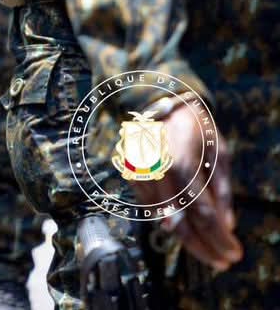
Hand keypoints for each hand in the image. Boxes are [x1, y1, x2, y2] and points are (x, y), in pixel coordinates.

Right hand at [141, 105, 240, 270]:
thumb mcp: (218, 151)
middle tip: (222, 262)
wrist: (156, 103)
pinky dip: (170, 224)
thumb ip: (221, 188)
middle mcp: (157, 173)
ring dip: (188, 240)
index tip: (234, 253)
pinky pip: (152, 209)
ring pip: (163, 220)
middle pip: (181, 223)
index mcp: (182, 164)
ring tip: (208, 253)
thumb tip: (227, 224)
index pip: (202, 212)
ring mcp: (141, 176)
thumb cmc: (194, 126)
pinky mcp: (132, 177)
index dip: (219, 237)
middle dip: (203, 247)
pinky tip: (186, 232)